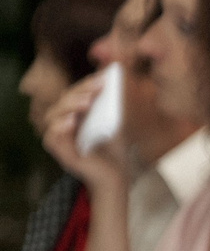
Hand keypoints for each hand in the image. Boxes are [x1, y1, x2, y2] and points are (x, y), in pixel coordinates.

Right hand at [40, 72, 130, 195]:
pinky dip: (60, 128)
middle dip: (78, 93)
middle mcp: (63, 126)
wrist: (117, 176)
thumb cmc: (114, 150)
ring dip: (68, 107)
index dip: (86, 85)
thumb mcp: (114, 122)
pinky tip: (71, 120)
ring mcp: (60, 140)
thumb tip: (113, 73)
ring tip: (86, 102)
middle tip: (96, 88)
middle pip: (62, 103)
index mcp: (73, 116)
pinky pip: (51, 138)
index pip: (73, 95)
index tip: (104, 79)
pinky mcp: (60, 154)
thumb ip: (110, 101)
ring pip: (53, 117)